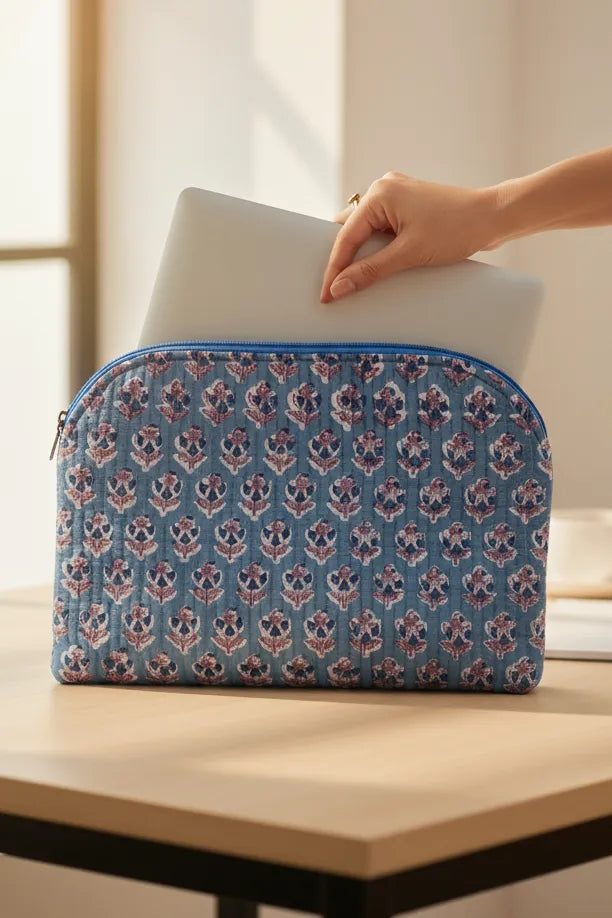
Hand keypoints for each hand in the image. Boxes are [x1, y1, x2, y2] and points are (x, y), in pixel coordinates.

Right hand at [320, 171, 501, 301]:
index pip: (345, 236)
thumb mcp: (409, 254)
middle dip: (342, 260)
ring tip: (351, 283)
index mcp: (379, 193)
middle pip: (350, 230)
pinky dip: (376, 250)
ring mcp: (397, 196)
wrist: (494, 217)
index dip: (334, 269)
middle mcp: (384, 189)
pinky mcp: (409, 208)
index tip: (325, 296)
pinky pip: (381, 230)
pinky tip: (374, 269)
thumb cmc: (456, 229)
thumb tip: (338, 289)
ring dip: (361, 256)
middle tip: (334, 291)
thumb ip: (371, 272)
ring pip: (365, 231)